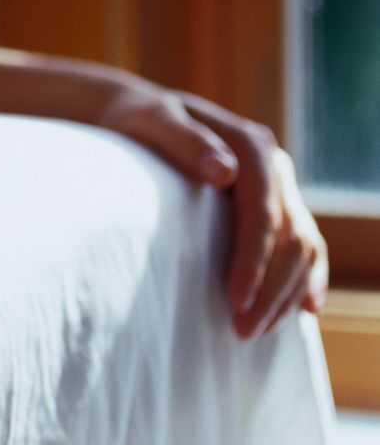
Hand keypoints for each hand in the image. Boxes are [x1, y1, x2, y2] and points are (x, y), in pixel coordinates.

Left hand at [91, 80, 328, 339]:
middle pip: (292, 234)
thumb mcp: (151, 122)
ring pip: (304, 245)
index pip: (264, 209)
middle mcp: (274, 165)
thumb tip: (224, 171)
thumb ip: (185, 142)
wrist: (140, 114)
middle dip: (272, 286)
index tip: (236, 299)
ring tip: (255, 330)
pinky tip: (301, 308)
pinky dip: (305, 277)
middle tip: (243, 330)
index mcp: (249, 144)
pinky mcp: (274, 204)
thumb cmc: (138, 121)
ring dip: (286, 291)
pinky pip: (303, 244)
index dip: (255, 257)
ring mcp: (278, 186)